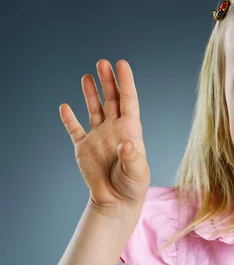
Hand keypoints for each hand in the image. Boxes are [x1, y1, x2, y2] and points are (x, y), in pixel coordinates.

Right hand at [59, 59, 150, 216]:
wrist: (116, 202)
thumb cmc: (132, 186)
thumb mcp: (137, 173)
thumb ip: (132, 158)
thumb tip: (126, 145)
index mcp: (130, 131)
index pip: (128, 101)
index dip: (126, 82)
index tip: (122, 64)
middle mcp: (115, 129)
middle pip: (111, 100)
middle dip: (108, 81)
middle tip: (103, 62)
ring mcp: (99, 137)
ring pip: (94, 109)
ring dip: (91, 93)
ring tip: (87, 75)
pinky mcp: (83, 148)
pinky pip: (74, 129)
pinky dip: (69, 119)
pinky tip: (65, 106)